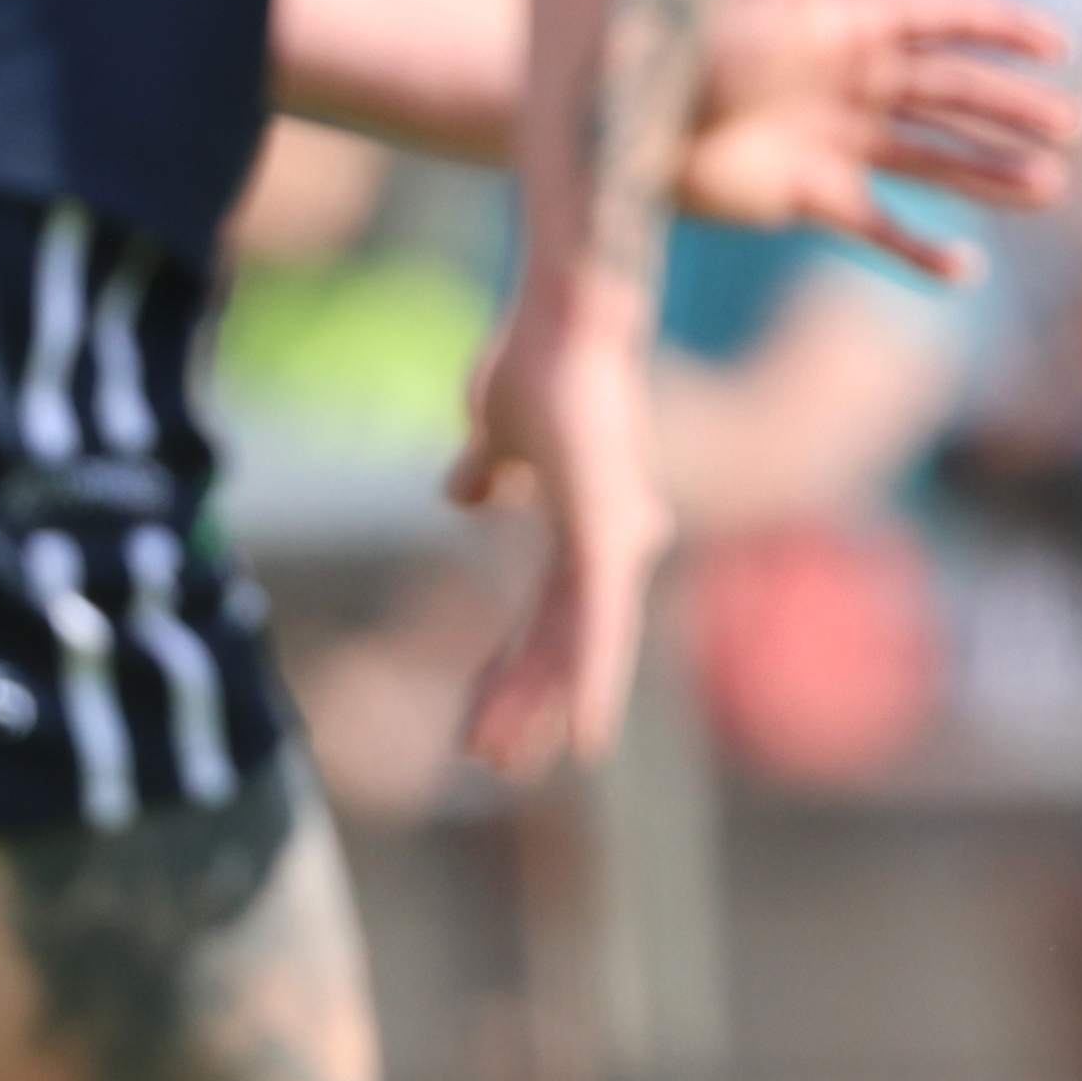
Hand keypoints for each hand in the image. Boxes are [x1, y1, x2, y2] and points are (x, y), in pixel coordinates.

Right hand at [445, 281, 667, 781]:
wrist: (566, 318)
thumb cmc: (539, 360)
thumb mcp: (500, 430)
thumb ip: (489, 467)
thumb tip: (464, 495)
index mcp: (587, 525)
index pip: (551, 615)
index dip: (518, 668)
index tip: (486, 715)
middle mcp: (613, 542)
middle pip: (564, 643)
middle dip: (523, 703)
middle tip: (491, 761)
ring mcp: (617, 543)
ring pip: (581, 652)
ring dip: (542, 709)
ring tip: (503, 763)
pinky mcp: (612, 539)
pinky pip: (601, 631)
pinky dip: (595, 688)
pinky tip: (588, 740)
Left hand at [669, 0, 1081, 268]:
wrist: (618, 119)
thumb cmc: (687, 39)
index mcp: (850, 22)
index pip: (945, 20)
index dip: (1002, 31)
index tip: (1059, 47)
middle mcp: (853, 80)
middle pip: (952, 94)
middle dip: (1012, 109)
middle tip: (1069, 127)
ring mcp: (837, 140)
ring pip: (933, 158)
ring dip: (989, 174)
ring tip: (1048, 189)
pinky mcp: (810, 196)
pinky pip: (880, 225)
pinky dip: (920, 249)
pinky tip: (965, 268)